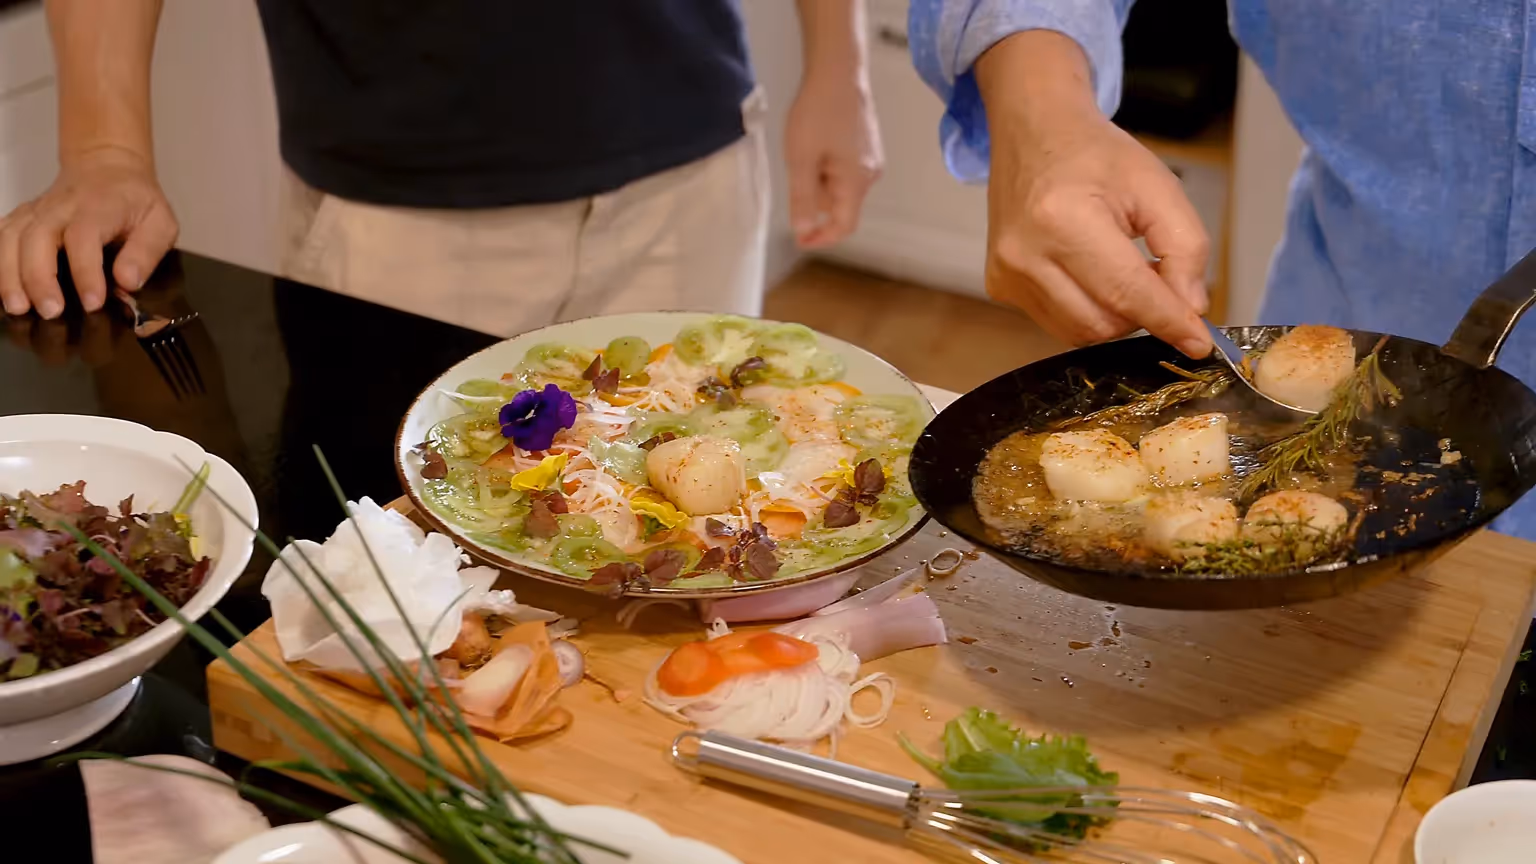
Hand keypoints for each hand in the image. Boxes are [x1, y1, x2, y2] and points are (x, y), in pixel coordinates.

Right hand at [0, 147, 177, 318]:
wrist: (106, 167)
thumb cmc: (135, 200)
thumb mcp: (159, 221)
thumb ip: (147, 251)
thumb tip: (128, 281)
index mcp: (98, 208)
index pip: (84, 237)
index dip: (86, 272)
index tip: (93, 302)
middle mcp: (60, 208)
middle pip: (38, 238)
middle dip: (39, 278)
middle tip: (50, 312)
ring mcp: (36, 212)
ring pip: (11, 239)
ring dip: (10, 275)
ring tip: (18, 308)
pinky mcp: (22, 219)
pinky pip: (1, 237)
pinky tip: (3, 289)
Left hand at [785, 70, 883, 247]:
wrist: (838, 70)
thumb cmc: (819, 111)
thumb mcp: (801, 158)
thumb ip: (803, 198)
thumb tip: (803, 230)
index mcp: (856, 182)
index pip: (844, 226)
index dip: (822, 238)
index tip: (800, 240)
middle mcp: (870, 175)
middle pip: (840, 205)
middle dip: (814, 198)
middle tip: (794, 170)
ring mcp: (870, 159)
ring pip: (840, 187)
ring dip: (818, 179)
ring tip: (803, 150)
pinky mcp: (865, 146)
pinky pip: (843, 169)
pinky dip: (825, 166)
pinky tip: (814, 142)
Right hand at [977, 33, 1210, 357]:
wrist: (1034, 134)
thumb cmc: (1093, 155)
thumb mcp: (1157, 185)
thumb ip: (1184, 246)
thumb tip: (1189, 309)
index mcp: (1064, 219)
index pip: (1126, 291)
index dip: (1168, 321)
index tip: (1200, 342)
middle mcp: (1026, 253)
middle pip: (1102, 323)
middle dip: (1142, 315)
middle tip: (1157, 279)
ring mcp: (1007, 274)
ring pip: (1079, 332)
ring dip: (1115, 316)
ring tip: (1123, 272)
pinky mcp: (1000, 286)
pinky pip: (1057, 322)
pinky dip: (1087, 311)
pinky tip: (1092, 276)